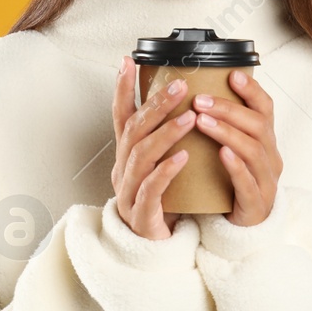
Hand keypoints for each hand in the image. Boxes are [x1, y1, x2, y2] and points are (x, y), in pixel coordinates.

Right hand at [110, 56, 193, 239]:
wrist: (155, 249)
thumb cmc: (162, 201)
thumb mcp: (160, 164)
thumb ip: (166, 137)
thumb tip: (184, 101)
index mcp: (127, 155)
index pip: (121, 115)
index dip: (121, 88)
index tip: (128, 61)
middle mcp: (123, 169)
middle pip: (133, 130)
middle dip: (156, 105)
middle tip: (181, 86)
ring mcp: (129, 192)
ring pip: (141, 157)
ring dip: (166, 134)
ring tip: (190, 118)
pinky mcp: (141, 215)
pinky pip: (151, 190)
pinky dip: (166, 172)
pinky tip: (183, 158)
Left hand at [191, 68, 280, 226]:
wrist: (243, 230)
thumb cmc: (231, 184)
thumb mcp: (232, 150)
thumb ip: (224, 126)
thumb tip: (196, 92)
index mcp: (266, 141)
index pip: (266, 108)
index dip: (252, 90)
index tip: (232, 74)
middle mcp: (271, 157)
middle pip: (258, 125)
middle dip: (228, 109)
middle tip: (200, 100)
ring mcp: (266, 181)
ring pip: (253, 150)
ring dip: (227, 132)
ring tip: (202, 121)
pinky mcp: (256, 204)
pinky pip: (248, 182)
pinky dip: (236, 166)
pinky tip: (222, 154)